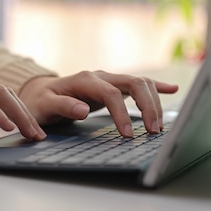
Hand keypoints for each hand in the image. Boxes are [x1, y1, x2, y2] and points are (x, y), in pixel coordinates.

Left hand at [18, 71, 178, 136]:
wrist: (38, 92)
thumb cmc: (41, 101)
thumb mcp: (44, 106)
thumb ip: (63, 107)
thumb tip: (83, 110)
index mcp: (85, 80)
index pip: (111, 94)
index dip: (122, 114)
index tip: (127, 135)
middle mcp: (101, 76)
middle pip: (134, 83)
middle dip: (148, 106)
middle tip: (152, 131)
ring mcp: (109, 79)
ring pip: (140, 83)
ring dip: (154, 102)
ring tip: (157, 126)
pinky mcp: (114, 85)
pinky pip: (139, 84)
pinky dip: (156, 87)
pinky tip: (172, 90)